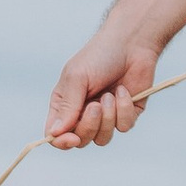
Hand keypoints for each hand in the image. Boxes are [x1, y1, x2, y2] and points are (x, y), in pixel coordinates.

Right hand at [45, 32, 160, 149]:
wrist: (132, 44)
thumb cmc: (100, 55)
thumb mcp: (77, 78)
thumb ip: (67, 107)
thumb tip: (54, 134)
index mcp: (65, 106)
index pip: (56, 135)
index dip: (62, 142)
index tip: (72, 138)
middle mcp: (83, 114)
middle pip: (81, 140)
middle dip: (90, 126)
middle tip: (96, 105)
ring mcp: (106, 117)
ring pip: (102, 138)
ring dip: (108, 117)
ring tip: (110, 94)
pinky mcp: (126, 115)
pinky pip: (124, 127)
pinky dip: (124, 109)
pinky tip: (124, 91)